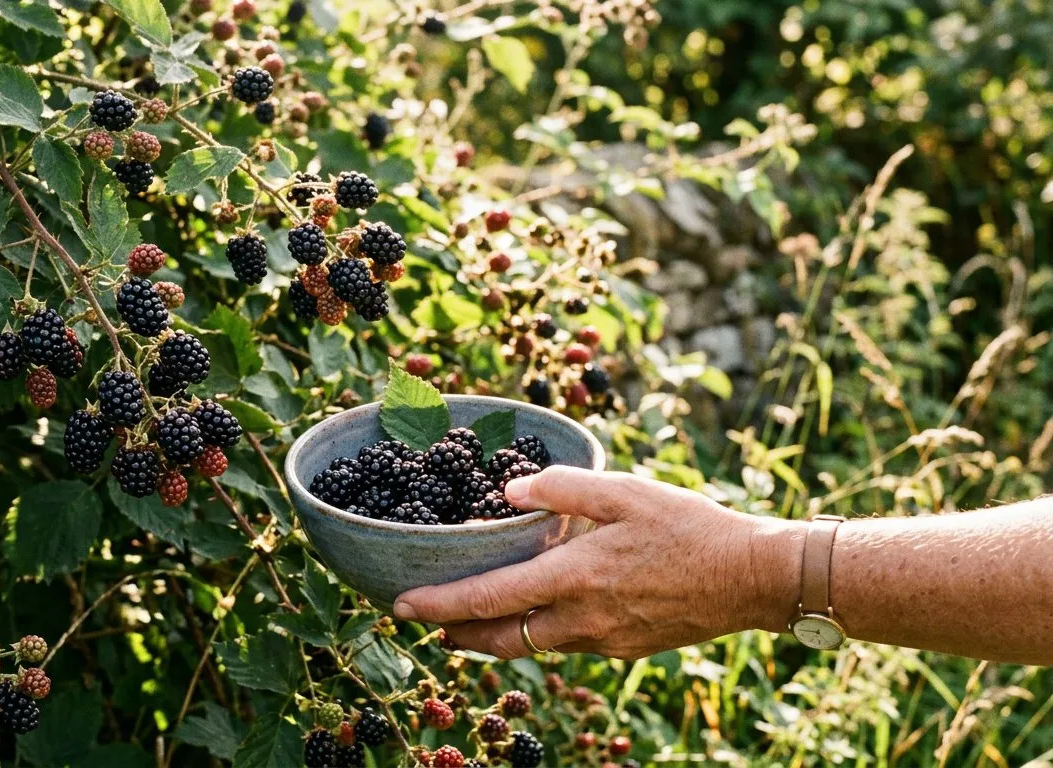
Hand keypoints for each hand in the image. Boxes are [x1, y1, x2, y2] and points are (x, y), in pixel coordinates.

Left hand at [392, 467, 801, 659]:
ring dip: (491, 637)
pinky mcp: (623, 648)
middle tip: (422, 623)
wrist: (751, 578)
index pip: (489, 599)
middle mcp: (581, 620)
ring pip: (529, 647)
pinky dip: (534, 635)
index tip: (400, 608)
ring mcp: (603, 641)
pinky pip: (563, 646)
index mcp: (575, 577)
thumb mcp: (626, 491)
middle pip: (498, 639)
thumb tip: (508, 489)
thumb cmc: (690, 527)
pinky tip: (533, 615)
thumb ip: (563, 487)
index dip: (439, 605)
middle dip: (453, 634)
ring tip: (465, 623)